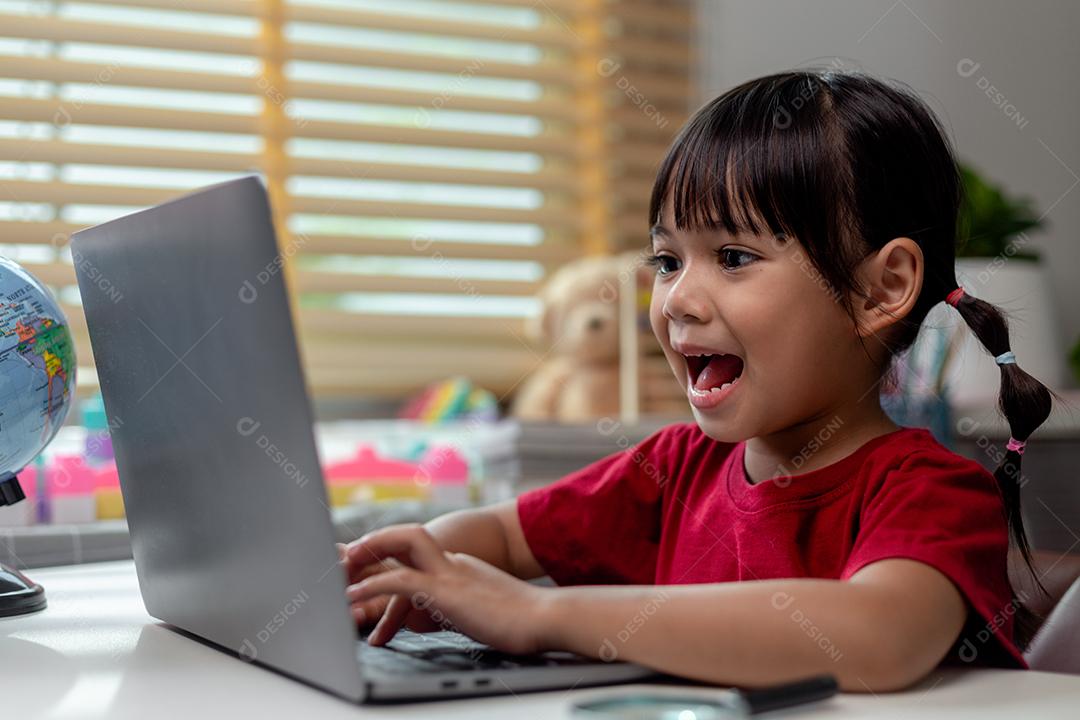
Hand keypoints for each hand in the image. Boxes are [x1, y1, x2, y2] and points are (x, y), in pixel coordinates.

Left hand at [345, 524, 553, 654]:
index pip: (418, 549)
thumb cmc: (525, 620)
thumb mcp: (486, 608)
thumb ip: (465, 606)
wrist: (548, 617)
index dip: (391, 551)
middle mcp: (453, 562)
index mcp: (461, 565)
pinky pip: (400, 580)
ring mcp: (450, 573)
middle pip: (407, 536)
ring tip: (341, 570)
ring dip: (368, 554)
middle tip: (347, 557)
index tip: (369, 564)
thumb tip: (452, 615)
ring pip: (400, 545)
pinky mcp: (446, 590)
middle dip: (376, 541)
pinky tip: (354, 597)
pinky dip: (372, 586)